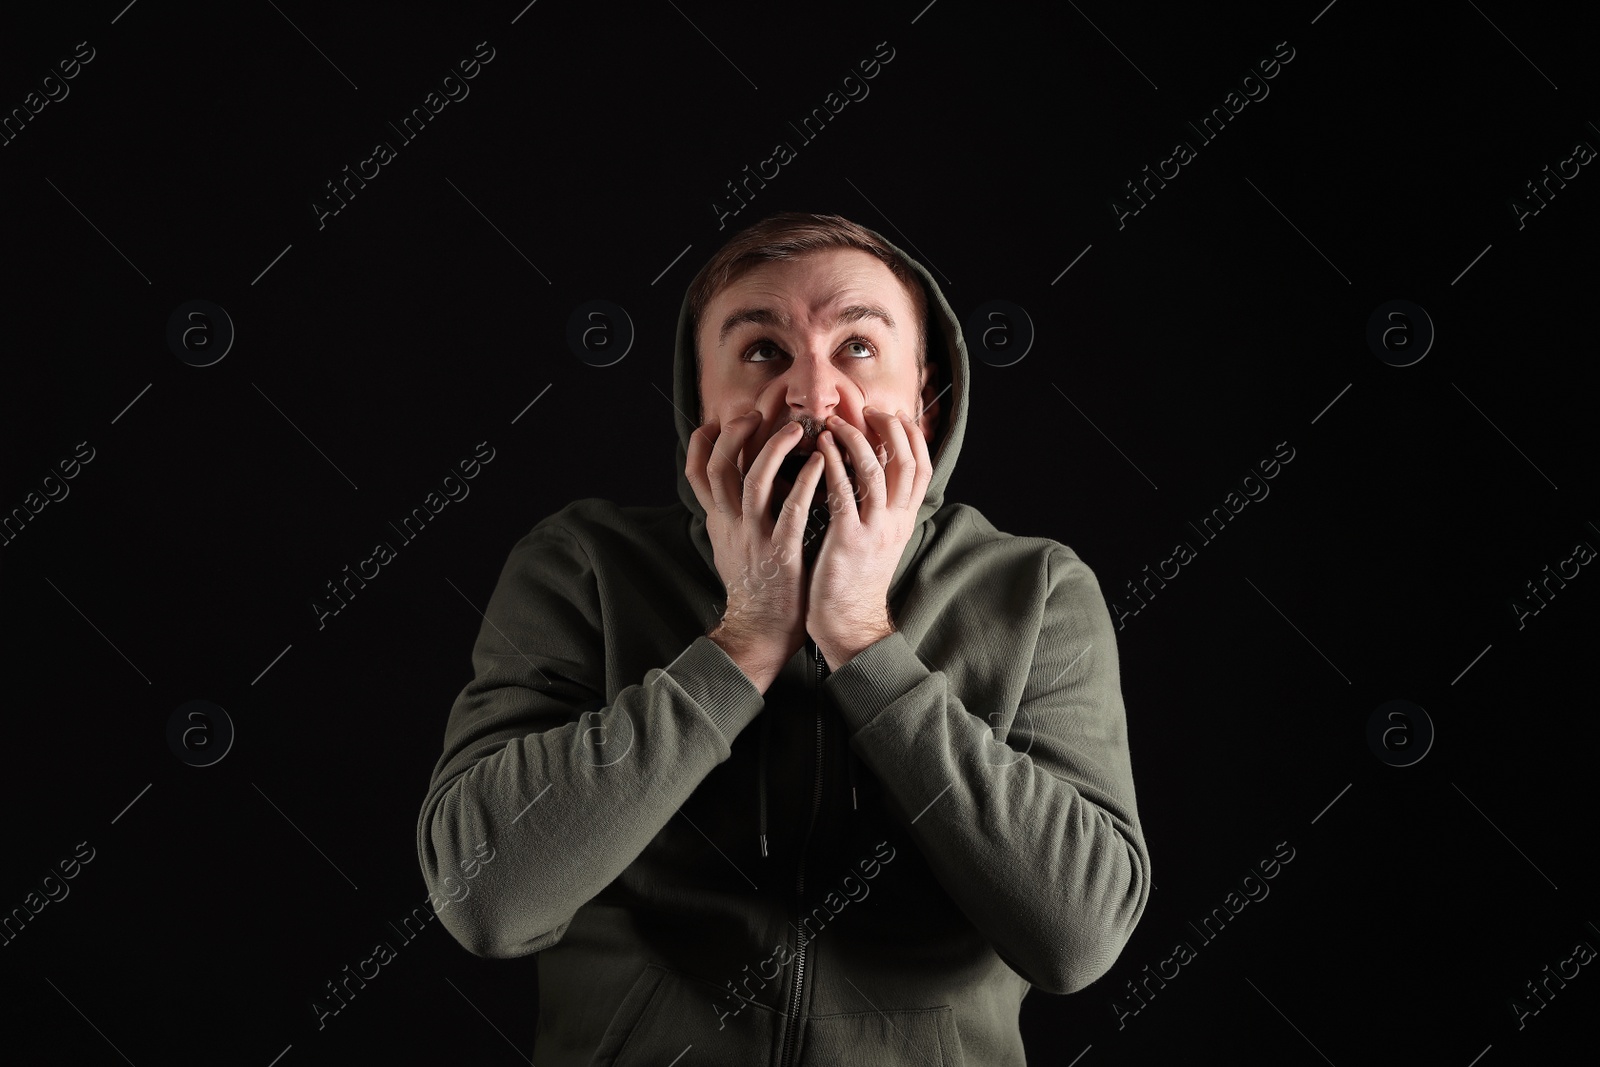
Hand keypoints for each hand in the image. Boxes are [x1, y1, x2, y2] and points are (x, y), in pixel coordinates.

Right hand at [686, 410, 826, 671]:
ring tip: (794, 428)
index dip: (702, 443)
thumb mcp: (730, 547)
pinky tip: (821, 464)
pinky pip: (790, 511)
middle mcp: (731, 525)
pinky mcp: (781, 553)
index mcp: (720, 522)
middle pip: (719, 468)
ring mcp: (754, 538)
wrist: (759, 632)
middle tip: (755, 413)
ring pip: (753, 482)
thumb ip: (731, 516)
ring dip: (772, 450)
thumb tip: (733, 487)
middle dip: (734, 434)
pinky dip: (804, 483)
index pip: (697, 473)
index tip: (716, 420)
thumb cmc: (754, 588)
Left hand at [807, 407, 932, 668]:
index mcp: (903, 519)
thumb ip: (879, 507)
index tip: (893, 412)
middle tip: (867, 408)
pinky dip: (834, 467)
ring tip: (837, 421)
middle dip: (889, 428)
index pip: (921, 466)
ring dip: (857, 441)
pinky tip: (821, 449)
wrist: (850, 624)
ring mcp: (874, 530)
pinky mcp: (849, 541)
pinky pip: (845, 496)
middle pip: (906, 462)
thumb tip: (873, 472)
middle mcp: (896, 521)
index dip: (910, 435)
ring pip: (877, 473)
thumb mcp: (879, 539)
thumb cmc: (856, 579)